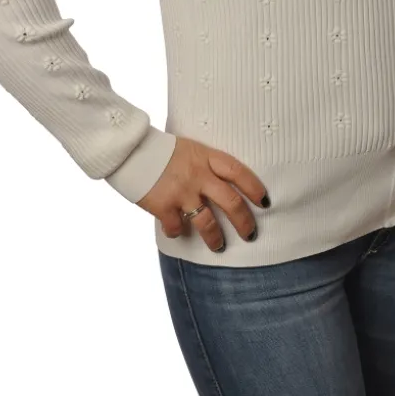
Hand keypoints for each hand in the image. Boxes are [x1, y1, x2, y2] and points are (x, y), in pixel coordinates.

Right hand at [137, 136, 268, 252]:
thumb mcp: (189, 148)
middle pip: (230, 201)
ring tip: (218, 246)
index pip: (238, 172)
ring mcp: (181, 192)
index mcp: (206, 157)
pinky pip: (177, 227)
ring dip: (215, 237)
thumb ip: (205, 164)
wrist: (130, 149)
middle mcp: (197, 175)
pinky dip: (178, 232)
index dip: (254, 187)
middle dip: (244, 221)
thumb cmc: (161, 150)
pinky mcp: (163, 205)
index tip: (264, 202)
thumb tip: (222, 184)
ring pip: (207, 222)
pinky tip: (177, 231)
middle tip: (249, 233)